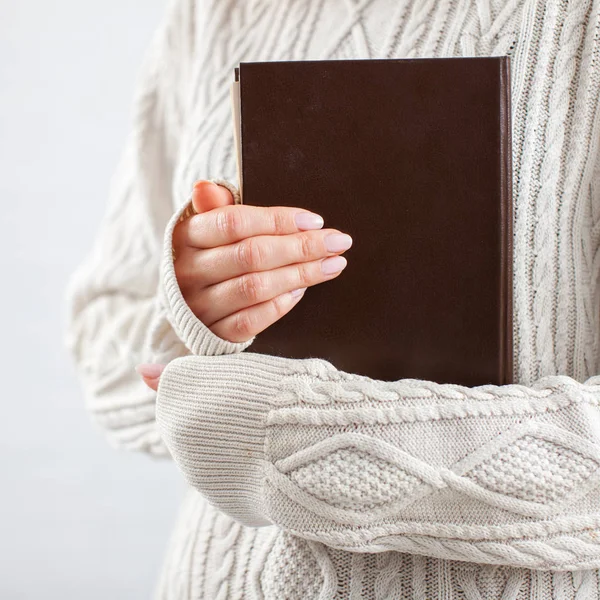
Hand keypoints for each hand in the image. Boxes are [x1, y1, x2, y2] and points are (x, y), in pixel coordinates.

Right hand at [170, 180, 352, 342]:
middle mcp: (189, 272)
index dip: (278, 220)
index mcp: (186, 236)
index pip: (234, 222)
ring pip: (256, 287)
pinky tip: (302, 290)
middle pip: (251, 255)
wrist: (191, 307)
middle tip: (338, 242)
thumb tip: (206, 187)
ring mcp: (200, 306)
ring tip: (332, 265)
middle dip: (301, 247)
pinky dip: (281, 304)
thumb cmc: (211, 256)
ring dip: (301, 275)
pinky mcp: (214, 334)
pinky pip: (251, 321)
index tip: (316, 221)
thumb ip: (217, 207)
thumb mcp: (208, 227)